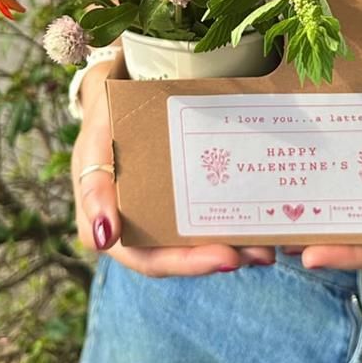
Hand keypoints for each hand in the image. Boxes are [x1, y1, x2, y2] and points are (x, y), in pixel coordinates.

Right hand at [70, 62, 275, 275]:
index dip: (186, 263)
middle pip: (183, 256)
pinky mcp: (187, 199)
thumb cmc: (104, 126)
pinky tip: (262, 218)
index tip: (225, 258)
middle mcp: (144, 231)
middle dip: (222, 256)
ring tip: (269, 244)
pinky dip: (235, 220)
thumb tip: (102, 238)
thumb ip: (94, 188)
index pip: (150, 258)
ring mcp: (167, 217)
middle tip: (259, 253)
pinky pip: (211, 214)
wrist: (120, 99)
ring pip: (201, 242)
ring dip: (236, 245)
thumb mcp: (93, 148)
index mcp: (116, 229)